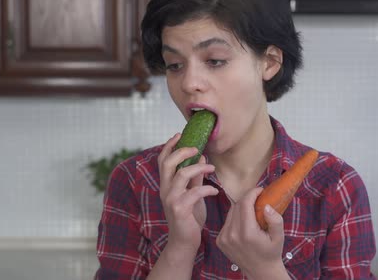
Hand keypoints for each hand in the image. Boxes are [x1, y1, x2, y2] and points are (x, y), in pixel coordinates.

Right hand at [158, 133, 218, 254]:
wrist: (184, 242)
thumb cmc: (189, 217)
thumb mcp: (192, 194)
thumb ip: (195, 177)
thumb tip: (202, 157)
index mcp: (166, 184)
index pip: (162, 160)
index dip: (169, 146)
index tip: (179, 135)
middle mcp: (165, 190)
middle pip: (168, 163)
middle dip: (182, 151)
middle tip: (197, 148)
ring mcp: (171, 199)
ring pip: (182, 174)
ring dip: (199, 167)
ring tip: (211, 168)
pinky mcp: (180, 209)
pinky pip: (194, 192)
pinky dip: (207, 189)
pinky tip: (214, 191)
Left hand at [216, 187, 288, 279]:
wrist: (260, 271)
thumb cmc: (271, 252)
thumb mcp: (279, 236)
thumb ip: (275, 220)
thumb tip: (266, 205)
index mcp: (247, 233)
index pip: (245, 203)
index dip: (252, 193)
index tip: (260, 190)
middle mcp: (232, 235)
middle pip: (237, 205)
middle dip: (248, 199)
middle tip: (258, 199)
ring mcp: (224, 238)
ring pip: (231, 212)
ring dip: (241, 208)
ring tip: (252, 211)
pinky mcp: (220, 241)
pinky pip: (227, 221)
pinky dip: (235, 218)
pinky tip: (244, 223)